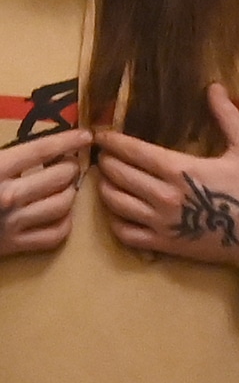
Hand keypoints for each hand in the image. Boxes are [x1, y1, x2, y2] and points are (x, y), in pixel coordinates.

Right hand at [0, 129, 92, 256]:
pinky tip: (59, 213)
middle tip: (71, 163)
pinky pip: (55, 235)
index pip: (41, 150)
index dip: (68, 140)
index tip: (86, 136)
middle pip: (60, 178)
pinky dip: (64, 222)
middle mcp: (7, 196)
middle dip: (71, 166)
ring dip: (70, 192)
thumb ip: (4, 156)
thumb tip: (29, 145)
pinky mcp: (13, 246)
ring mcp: (12, 224)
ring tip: (66, 186)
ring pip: (63, 204)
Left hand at [95, 83, 238, 263]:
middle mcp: (164, 196)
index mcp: (180, 169)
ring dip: (105, 187)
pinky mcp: (163, 244)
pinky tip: (116, 211)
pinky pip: (125, 233)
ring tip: (106, 178)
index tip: (102, 135)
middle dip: (106, 161)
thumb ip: (227, 116)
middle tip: (104, 154)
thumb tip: (214, 86)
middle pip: (119, 175)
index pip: (134, 152)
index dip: (113, 141)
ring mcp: (161, 222)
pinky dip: (114, 221)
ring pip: (115, 203)